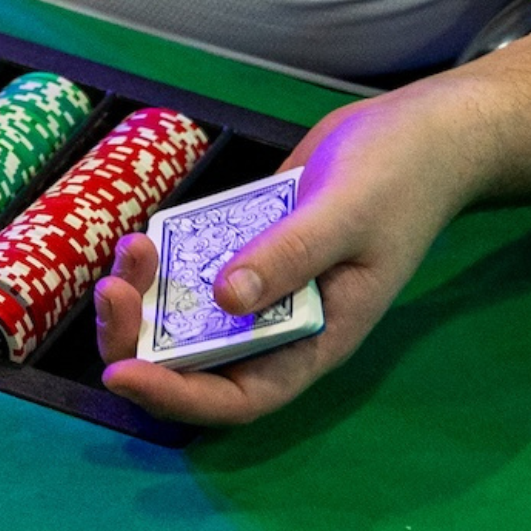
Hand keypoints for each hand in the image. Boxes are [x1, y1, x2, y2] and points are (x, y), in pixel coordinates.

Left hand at [94, 26, 530, 424]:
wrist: (418, 132)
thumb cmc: (400, 177)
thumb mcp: (347, 214)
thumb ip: (289, 255)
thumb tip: (226, 298)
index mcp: (314, 342)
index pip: (237, 398)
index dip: (175, 397)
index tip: (122, 373)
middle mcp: (278, 329)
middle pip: (192, 366)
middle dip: (140, 341)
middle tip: (112, 290)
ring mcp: (258, 294)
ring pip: (180, 323)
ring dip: (143, 301)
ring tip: (130, 251)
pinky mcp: (242, 257)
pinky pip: (187, 279)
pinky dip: (158, 268)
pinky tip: (143, 238)